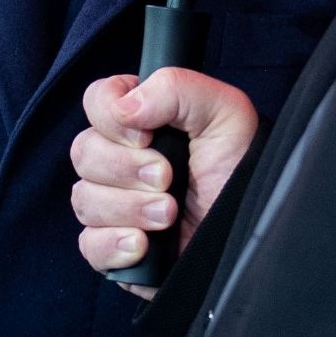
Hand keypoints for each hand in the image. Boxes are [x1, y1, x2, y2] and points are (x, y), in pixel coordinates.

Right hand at [71, 67, 260, 278]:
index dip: (111, 118)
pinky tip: (144, 244)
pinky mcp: (114, 247)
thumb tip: (124, 107)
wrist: (252, 231)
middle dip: (126, 169)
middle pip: (84, 152)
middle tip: (168, 179)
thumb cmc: (242, 169)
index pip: (97, 101)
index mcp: (143, 121)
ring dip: (129, 208)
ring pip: (84, 199)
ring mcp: (115, 204)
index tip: (146, 136)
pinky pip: (89, 244)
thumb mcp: (225, 113)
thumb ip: (177, 89)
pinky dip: (113, 244)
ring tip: (169, 215)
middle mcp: (122, 159)